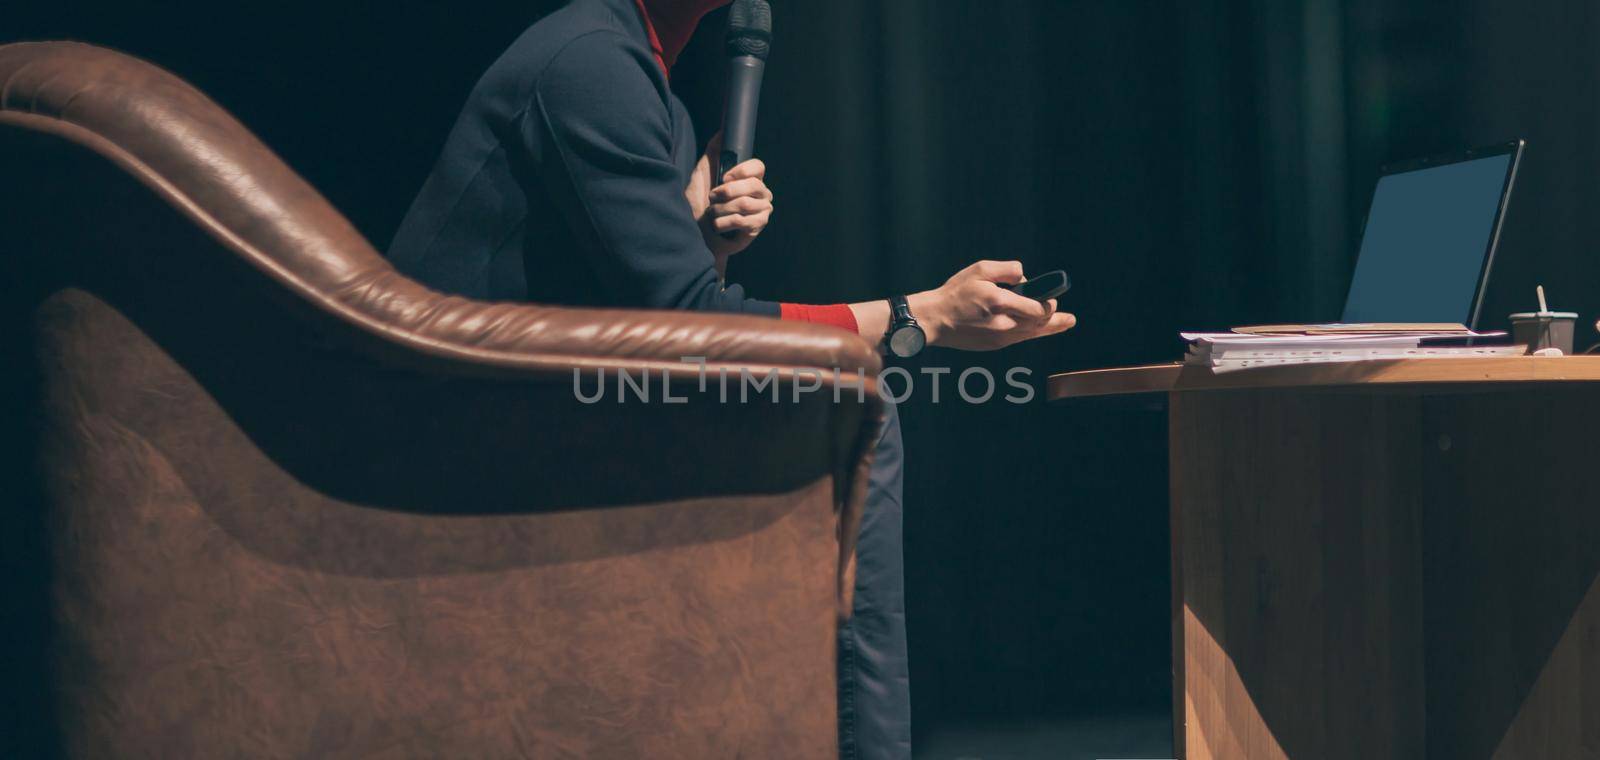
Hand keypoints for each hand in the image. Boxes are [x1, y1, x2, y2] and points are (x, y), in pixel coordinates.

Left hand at [686, 132, 773, 269]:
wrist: (696, 233)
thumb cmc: (698, 204)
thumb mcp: (702, 174)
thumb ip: (712, 152)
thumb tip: (722, 131)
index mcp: (750, 178)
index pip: (759, 166)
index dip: (742, 170)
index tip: (724, 177)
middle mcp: (761, 192)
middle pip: (753, 185)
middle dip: (726, 193)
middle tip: (712, 199)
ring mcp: (762, 210)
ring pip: (745, 204)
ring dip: (721, 210)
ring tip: (712, 214)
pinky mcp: (758, 227)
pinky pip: (743, 221)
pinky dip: (724, 223)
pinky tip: (718, 226)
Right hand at [907, 260, 1075, 349]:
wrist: (934, 320)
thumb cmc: (954, 293)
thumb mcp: (979, 270)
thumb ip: (1006, 269)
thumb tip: (1024, 276)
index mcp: (1000, 303)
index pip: (1037, 308)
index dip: (1049, 303)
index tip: (1052, 297)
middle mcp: (1003, 324)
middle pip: (1040, 324)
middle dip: (1055, 318)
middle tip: (1068, 318)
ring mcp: (999, 338)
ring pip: (1032, 334)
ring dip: (1049, 328)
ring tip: (1066, 323)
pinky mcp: (994, 345)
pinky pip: (1019, 339)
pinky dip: (1030, 332)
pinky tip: (1036, 328)